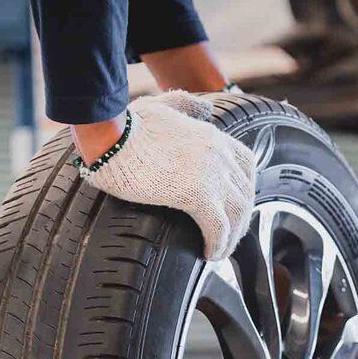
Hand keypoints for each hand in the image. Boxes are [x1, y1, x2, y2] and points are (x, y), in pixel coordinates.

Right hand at [76, 91, 256, 260]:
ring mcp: (212, 174)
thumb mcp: (162, 104)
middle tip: (229, 236)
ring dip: (231, 237)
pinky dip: (218, 245)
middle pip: (245, 192)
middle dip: (240, 217)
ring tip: (220, 252)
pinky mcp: (198, 195)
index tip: (234, 205)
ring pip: (237, 214)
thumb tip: (205, 108)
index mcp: (213, 135)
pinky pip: (219, 228)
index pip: (246, 164)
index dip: (243, 188)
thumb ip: (186, 103)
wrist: (111, 137)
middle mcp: (219, 154)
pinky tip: (210, 255)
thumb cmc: (127, 124)